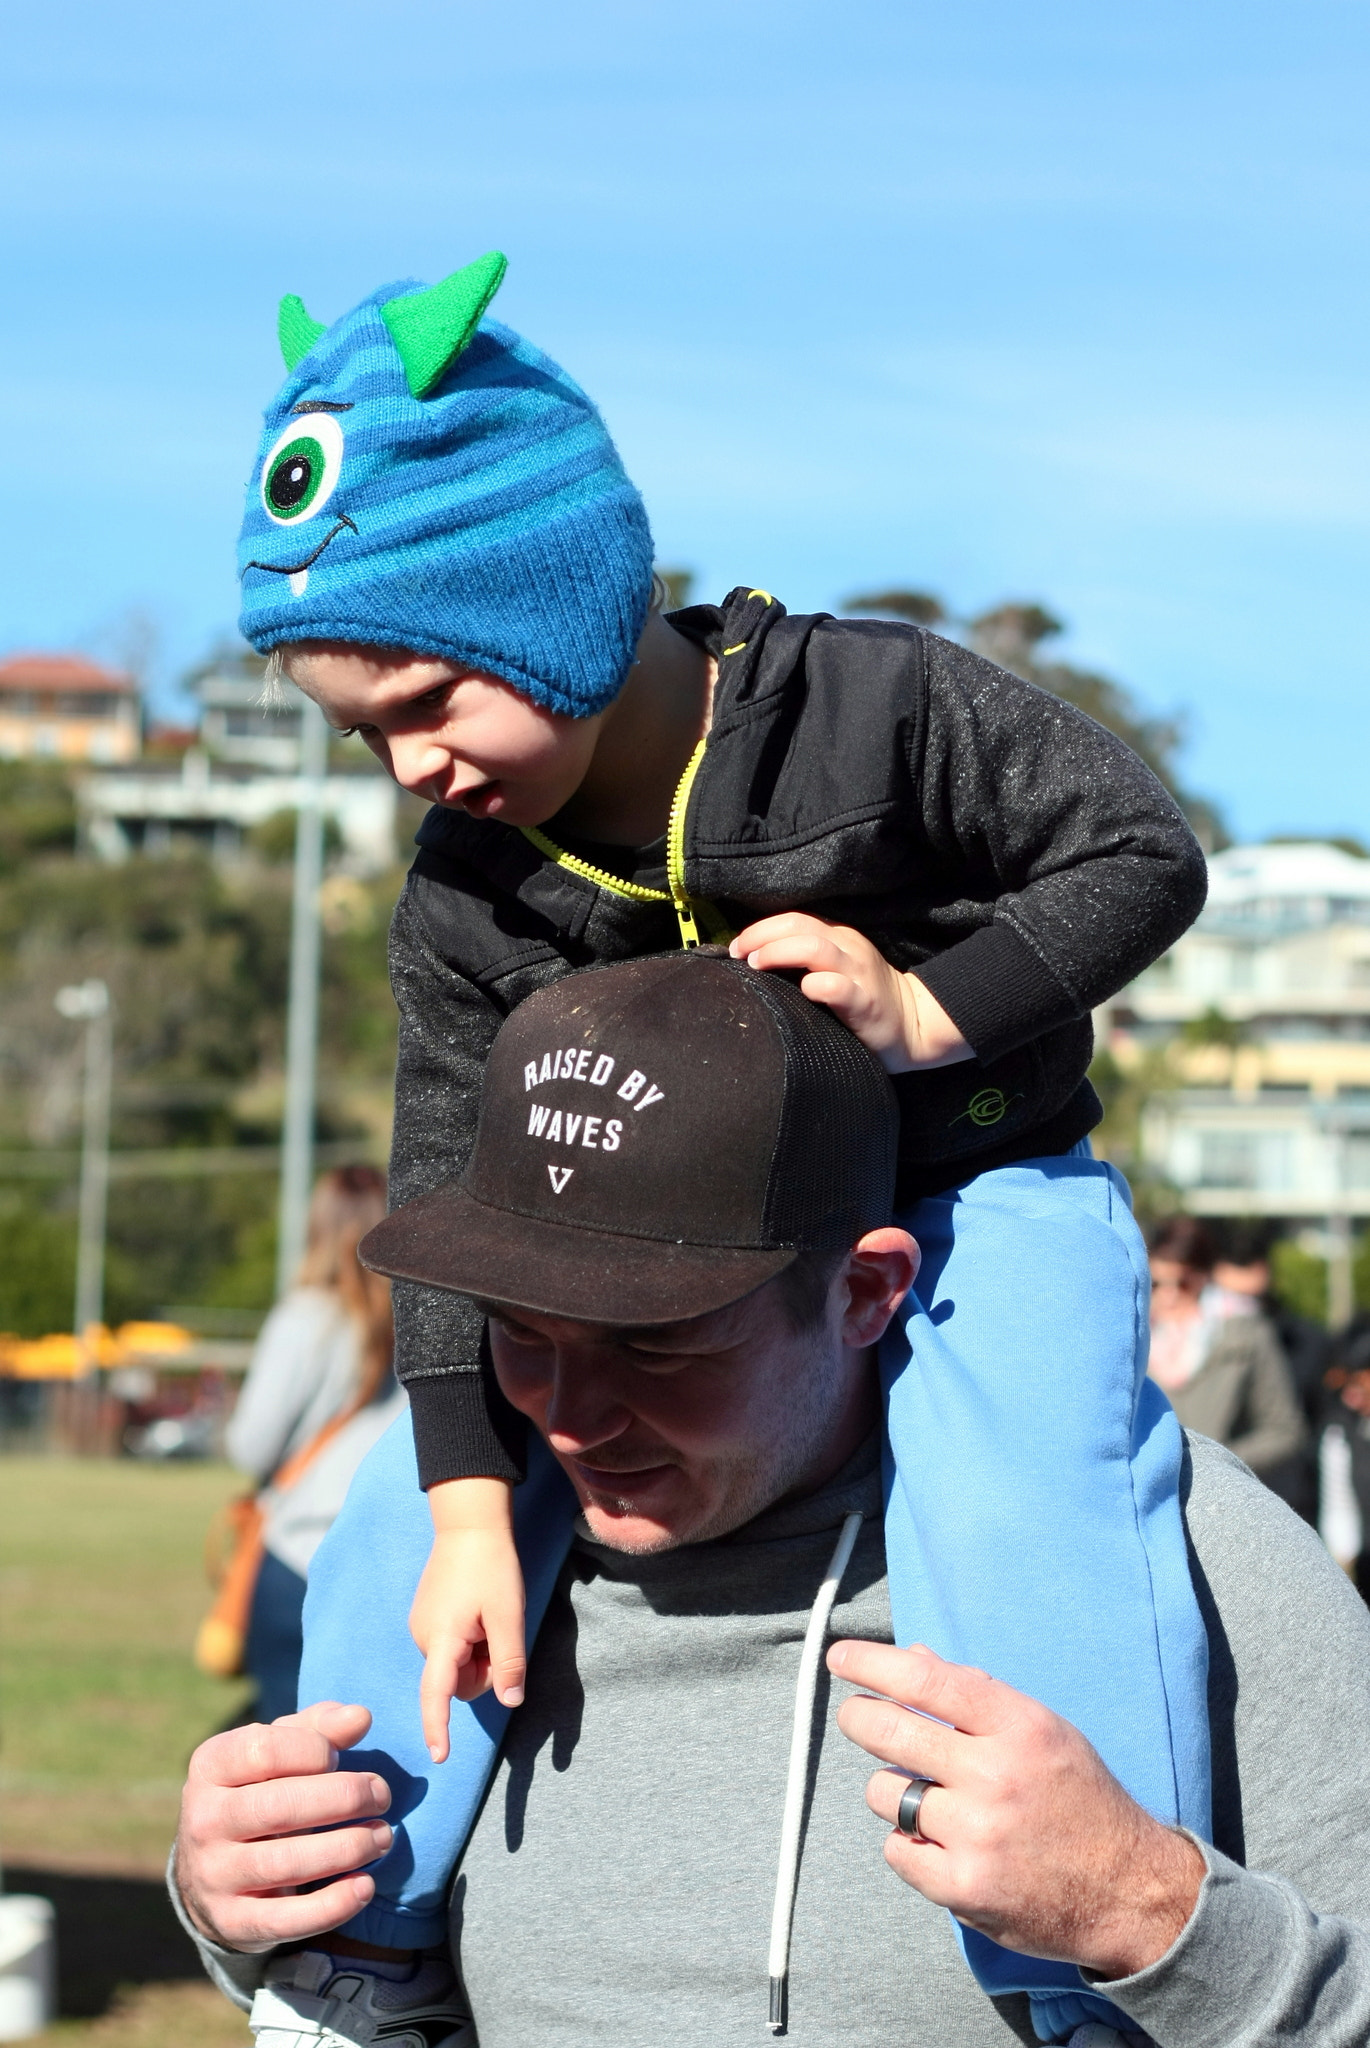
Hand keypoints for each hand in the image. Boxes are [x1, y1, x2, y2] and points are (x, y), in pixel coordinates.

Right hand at [174, 1702, 392, 1952]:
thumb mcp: (281, 1750)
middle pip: (280, 1807)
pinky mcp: (231, 1921)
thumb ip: (321, 1727)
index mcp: (211, 1765)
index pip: (265, 1750)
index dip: (314, 1750)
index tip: (339, 1758)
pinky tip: (365, 1886)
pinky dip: (332, 1905)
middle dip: (344, 1798)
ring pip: (285, 1864)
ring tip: (383, 1837)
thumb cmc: (263, 1789)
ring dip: (347, 1849)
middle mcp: (202, 1820)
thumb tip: (361, 1716)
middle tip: (381, 1796)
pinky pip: (285, 1920)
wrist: (213, 1869)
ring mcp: (212, 1875)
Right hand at [411, 1481, 526, 1760]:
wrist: (469, 1522)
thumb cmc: (491, 1567)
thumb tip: (510, 1702)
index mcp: (441, 1639)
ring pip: (454, 1665)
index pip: (437, 1695)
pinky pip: (449, 1647)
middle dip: (481, 1672)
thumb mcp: (509, 1615)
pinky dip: (468, 1641)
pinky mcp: (426, 1616)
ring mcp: (421, 1625)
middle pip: (455, 1682)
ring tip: (489, 1618)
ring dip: (476, 1655)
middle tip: (501, 1636)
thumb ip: (509, 1662)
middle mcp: (423, 1637)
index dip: (439, 1727)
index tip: (440, 1757)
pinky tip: (478, 1611)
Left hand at [728, 915, 971, 1072]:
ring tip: (756, 966)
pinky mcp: (865, 1002)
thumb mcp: (837, 967)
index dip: (759, 929)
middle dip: (760, 936)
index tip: (736, 948)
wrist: (913, 1025)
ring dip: (778, 953)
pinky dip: (815, 985)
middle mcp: (848, 948)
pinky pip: (837, 986)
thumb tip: (754, 959)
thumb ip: (805, 958)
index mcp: (838, 937)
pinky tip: (802, 991)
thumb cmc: (864, 999)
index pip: (793, 920)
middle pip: (797, 926)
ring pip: (813, 948)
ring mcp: (858, 974)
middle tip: (739, 955)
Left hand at [830, 1640, 1204, 1979]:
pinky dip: (910, 1845)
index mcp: (1017, 1726)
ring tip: (928, 1798)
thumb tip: (909, 1658)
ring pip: (885, 1793)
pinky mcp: (963, 1888)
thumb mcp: (1042, 1730)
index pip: (925, 1682)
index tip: (838, 1657)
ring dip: (894, 1791)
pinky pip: (897, 1850)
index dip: (871, 1665)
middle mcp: (994, 1775)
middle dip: (859, 1717)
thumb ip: (975, 1695)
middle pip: (889, 1732)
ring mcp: (976, 1835)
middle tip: (856, 1715)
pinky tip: (940, 1843)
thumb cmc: (1080, 1798)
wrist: (1129, 1890)